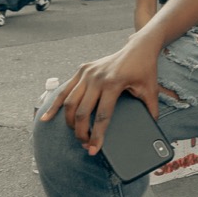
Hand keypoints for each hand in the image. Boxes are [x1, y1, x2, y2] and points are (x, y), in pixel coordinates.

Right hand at [44, 41, 163, 152]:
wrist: (138, 47)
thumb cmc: (145, 70)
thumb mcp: (151, 90)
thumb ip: (151, 110)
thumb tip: (152, 128)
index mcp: (114, 83)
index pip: (103, 115)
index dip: (97, 135)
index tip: (94, 149)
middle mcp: (97, 78)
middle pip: (83, 112)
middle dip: (82, 132)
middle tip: (85, 145)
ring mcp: (87, 73)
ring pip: (70, 102)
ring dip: (70, 122)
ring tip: (76, 134)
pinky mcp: (82, 70)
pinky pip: (65, 90)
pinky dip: (55, 105)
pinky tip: (46, 118)